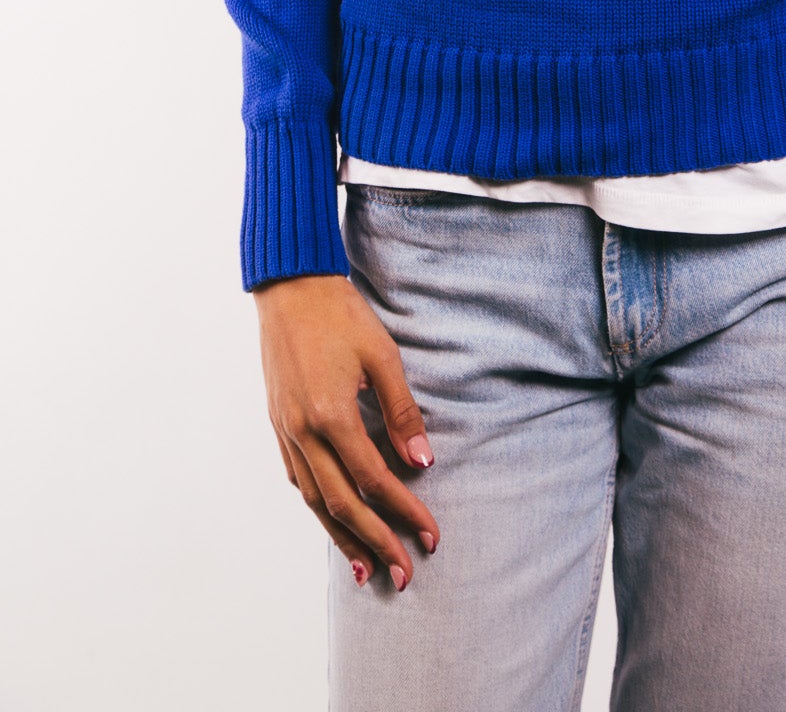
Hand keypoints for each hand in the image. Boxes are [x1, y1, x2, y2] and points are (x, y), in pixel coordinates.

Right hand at [254, 273, 440, 591]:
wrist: (290, 288)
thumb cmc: (341, 315)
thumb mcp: (383, 356)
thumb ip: (402, 411)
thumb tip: (422, 461)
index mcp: (332, 415)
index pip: (375, 479)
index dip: (405, 511)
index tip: (430, 535)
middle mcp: (303, 432)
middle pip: (343, 504)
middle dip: (377, 541)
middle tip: (405, 572)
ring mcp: (286, 432)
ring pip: (315, 500)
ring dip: (342, 537)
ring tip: (367, 568)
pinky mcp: (278, 425)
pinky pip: (299, 479)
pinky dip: (319, 506)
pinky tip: (334, 520)